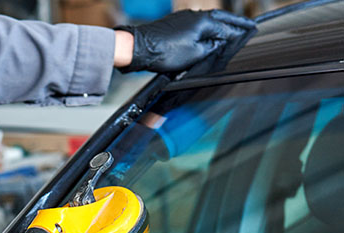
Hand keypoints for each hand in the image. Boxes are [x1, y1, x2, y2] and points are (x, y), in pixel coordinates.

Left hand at [115, 9, 255, 73]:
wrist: (141, 47)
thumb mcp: (194, 55)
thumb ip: (211, 48)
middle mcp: (196, 15)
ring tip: (229, 31)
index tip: (252, 31)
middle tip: (247, 27)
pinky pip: (197, 24)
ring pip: (208, 21)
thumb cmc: (164, 52)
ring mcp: (185, 17)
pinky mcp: (175, 22)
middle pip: (221, 19)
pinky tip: (207, 35)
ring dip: (220, 26)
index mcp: (204, 22)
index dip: (241, 31)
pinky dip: (206, 29)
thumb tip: (219, 43)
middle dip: (234, 24)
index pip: (228, 28)